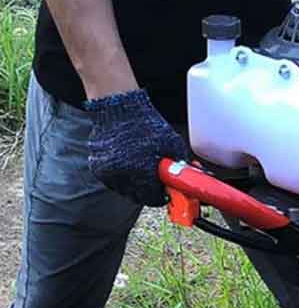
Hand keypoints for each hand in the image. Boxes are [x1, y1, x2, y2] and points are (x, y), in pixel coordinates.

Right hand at [85, 90, 187, 206]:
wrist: (120, 109)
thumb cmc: (147, 124)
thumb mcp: (173, 145)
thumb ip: (181, 167)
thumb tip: (190, 183)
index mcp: (142, 172)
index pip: (153, 198)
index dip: (162, 197)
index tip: (165, 193)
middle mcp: (123, 174)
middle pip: (139, 196)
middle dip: (149, 191)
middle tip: (155, 182)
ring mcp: (108, 171)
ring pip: (126, 191)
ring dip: (136, 186)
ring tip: (141, 169)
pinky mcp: (98, 167)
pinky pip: (113, 181)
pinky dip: (122, 177)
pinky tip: (129, 165)